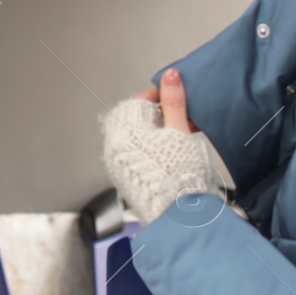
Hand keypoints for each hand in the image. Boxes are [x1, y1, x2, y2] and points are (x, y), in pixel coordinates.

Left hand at [101, 69, 222, 224]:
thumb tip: (170, 76)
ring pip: (131, 134)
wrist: (179, 218)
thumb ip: (174, 102)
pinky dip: (147, 146)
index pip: (138, 100)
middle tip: (180, 117)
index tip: (178, 97)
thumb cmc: (180, 177)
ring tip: (177, 136)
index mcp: (125, 133)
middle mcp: (114, 148)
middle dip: (155, 113)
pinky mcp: (123, 178)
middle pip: (131, 117)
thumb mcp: (180, 132)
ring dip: (152, 129)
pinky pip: (131, 152)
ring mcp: (116, 164)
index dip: (160, 95)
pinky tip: (168, 153)